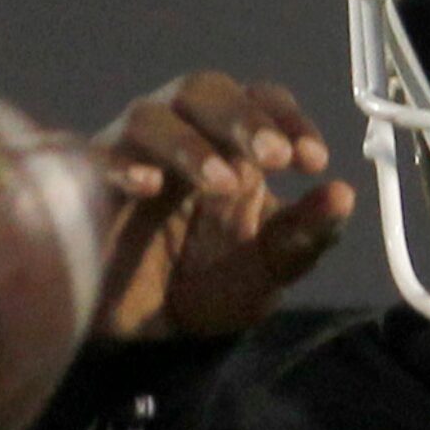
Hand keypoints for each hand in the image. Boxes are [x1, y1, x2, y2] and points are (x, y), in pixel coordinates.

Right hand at [93, 72, 355, 339]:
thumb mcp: (266, 272)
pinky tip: (148, 187)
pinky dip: (123, 165)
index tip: (312, 162)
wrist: (144, 339)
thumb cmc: (204, 290)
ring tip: (223, 184)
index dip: (287, 119)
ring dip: (191, 144)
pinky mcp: (86, 189)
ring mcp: (131, 158)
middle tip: (275, 158)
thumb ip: (303, 237)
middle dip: (243, 118)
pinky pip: (97, 158)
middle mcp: (180, 138)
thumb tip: (343, 195)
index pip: (260, 100)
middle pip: (203, 89)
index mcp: (230, 147)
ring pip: (151, 116)